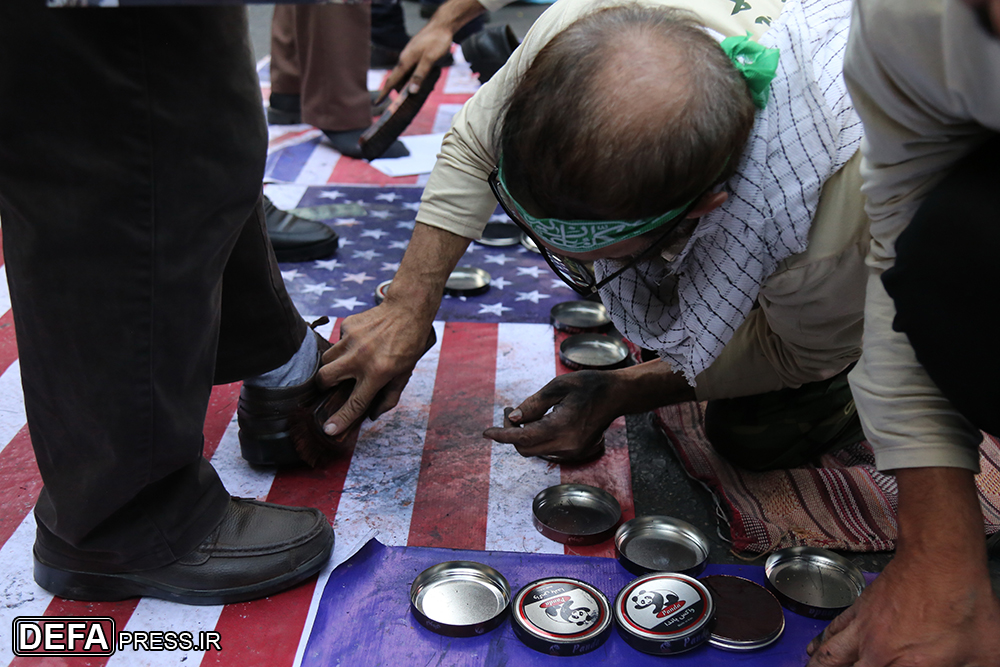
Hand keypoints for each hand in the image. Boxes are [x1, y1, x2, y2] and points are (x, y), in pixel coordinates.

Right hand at [315, 301, 434, 434]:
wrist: (407, 310)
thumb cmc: (409, 344)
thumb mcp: (405, 373)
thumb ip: (389, 396)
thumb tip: (373, 415)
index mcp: (377, 373)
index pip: (355, 403)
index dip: (341, 419)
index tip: (328, 429)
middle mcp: (360, 357)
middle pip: (324, 378)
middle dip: (323, 386)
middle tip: (332, 386)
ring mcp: (351, 340)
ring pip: (326, 359)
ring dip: (332, 366)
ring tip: (348, 363)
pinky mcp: (348, 326)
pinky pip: (337, 341)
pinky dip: (344, 347)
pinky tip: (359, 342)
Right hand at [377, 22, 453, 102]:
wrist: (442, 25)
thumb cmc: (436, 41)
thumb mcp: (430, 59)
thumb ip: (420, 75)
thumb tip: (411, 91)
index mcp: (405, 61)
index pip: (392, 81)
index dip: (384, 93)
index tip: (377, 102)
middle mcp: (405, 60)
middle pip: (400, 81)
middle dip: (405, 91)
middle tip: (418, 97)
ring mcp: (410, 57)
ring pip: (408, 75)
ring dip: (414, 83)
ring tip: (430, 84)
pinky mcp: (416, 55)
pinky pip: (414, 69)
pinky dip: (419, 75)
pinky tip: (430, 75)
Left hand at [482, 370, 623, 458]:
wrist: (617, 395)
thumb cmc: (590, 386)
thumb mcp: (558, 386)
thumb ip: (534, 404)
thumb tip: (514, 417)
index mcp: (563, 428)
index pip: (523, 438)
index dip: (502, 435)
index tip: (487, 432)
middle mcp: (567, 445)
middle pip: (526, 448)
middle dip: (512, 432)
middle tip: (508, 411)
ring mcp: (572, 452)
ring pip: (535, 450)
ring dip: (523, 434)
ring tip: (522, 412)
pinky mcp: (575, 452)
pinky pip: (546, 448)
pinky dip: (536, 437)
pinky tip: (538, 420)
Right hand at [806, 466, 999, 666]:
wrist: (940, 560)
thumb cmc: (963, 605)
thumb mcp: (985, 653)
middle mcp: (877, 651)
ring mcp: (864, 629)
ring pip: (828, 654)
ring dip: (818, 664)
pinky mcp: (860, 609)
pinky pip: (832, 631)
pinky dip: (821, 643)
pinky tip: (815, 648)